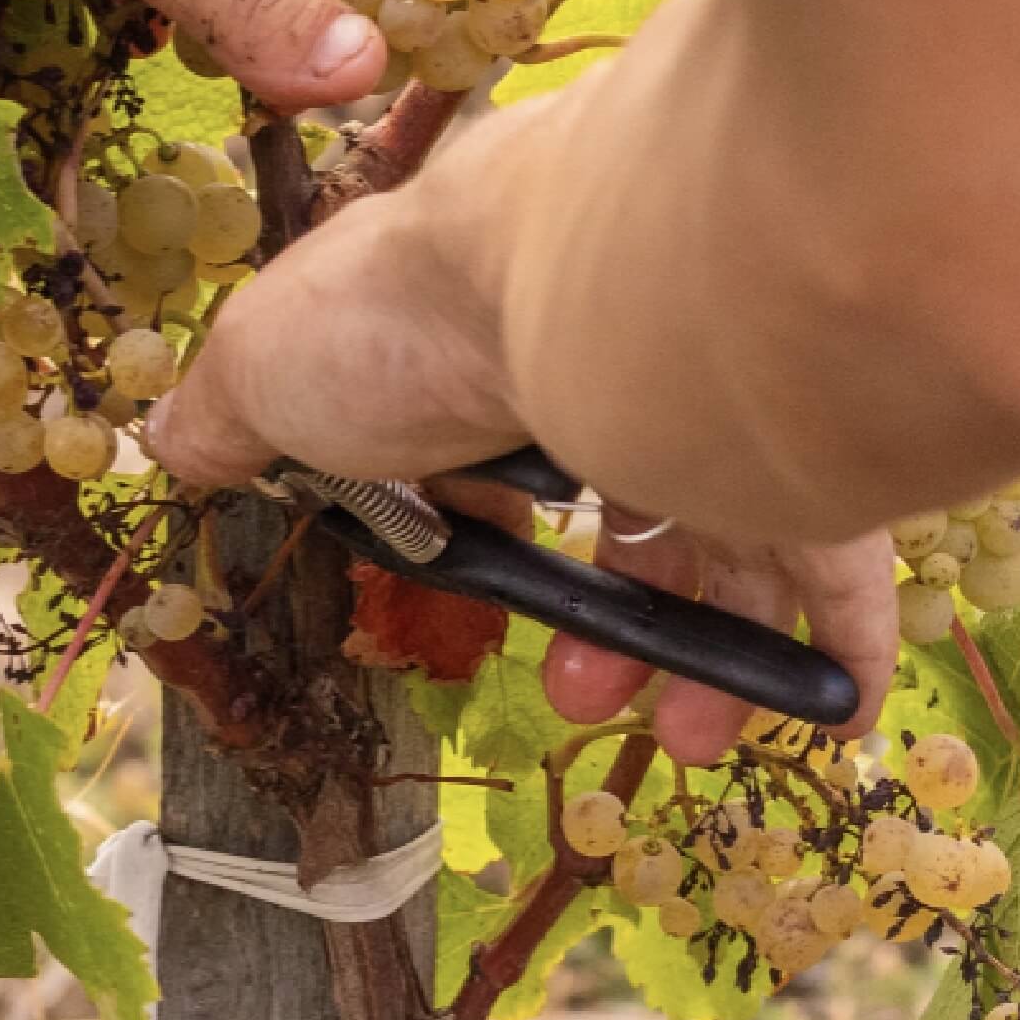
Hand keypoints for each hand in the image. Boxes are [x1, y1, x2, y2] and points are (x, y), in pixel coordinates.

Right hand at [145, 93, 900, 756]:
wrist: (557, 282)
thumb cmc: (398, 320)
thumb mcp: (264, 368)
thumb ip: (226, 417)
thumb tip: (173, 440)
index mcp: (485, 336)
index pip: (499, 440)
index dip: (481, 525)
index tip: (459, 573)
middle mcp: (610, 354)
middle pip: (617, 504)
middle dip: (598, 621)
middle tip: (583, 695)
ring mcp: (717, 396)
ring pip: (724, 549)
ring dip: (696, 662)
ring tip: (677, 737)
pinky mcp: (809, 445)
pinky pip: (847, 563)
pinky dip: (837, 647)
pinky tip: (826, 710)